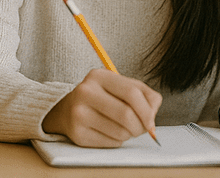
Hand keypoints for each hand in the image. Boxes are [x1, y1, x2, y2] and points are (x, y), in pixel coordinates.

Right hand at [42, 69, 161, 146]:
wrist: (67, 110)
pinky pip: (110, 142)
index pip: (132, 93)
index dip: (147, 110)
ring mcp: (79, 113)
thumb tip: (152, 120)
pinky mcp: (77, 134)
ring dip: (129, 134)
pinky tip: (111, 132)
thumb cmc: (102, 97)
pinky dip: (118, 141)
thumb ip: (144, 95)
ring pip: (120, 132)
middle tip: (142, 129)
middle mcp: (85, 92)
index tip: (151, 121)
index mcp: (98, 76)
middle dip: (140, 126)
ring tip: (124, 128)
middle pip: (126, 114)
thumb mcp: (121, 86)